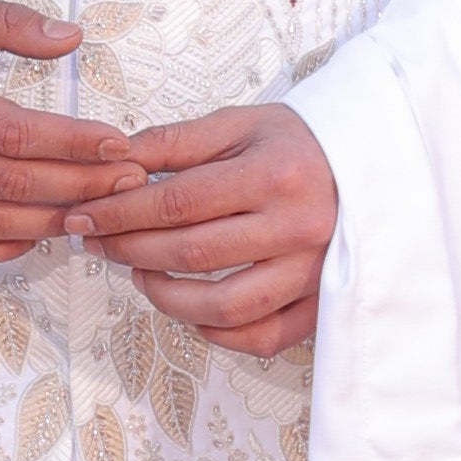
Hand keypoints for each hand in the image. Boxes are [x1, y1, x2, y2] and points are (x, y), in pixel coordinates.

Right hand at [0, 0, 143, 265]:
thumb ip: (0, 20)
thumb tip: (70, 38)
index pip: (15, 134)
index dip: (75, 144)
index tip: (119, 144)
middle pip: (10, 187)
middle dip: (80, 186)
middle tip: (128, 182)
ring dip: (49, 223)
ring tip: (95, 209)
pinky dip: (0, 250)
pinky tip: (36, 235)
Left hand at [66, 94, 339, 357]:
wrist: (374, 164)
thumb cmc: (301, 143)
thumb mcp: (243, 124)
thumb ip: (177, 142)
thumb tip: (115, 162)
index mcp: (273, 175)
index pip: (178, 202)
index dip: (121, 213)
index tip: (86, 216)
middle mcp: (296, 227)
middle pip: (192, 253)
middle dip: (130, 250)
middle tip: (98, 243)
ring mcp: (312, 271)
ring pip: (225, 305)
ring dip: (167, 297)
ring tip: (140, 274)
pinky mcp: (322, 302)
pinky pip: (263, 337)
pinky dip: (219, 332)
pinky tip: (192, 310)